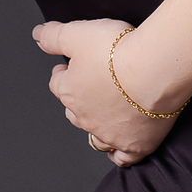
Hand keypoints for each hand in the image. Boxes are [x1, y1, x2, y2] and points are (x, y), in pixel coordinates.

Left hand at [33, 18, 176, 167]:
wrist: (154, 70)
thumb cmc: (119, 51)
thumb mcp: (79, 33)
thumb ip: (54, 36)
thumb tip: (37, 36)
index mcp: (70, 91)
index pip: (57, 84)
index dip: (62, 74)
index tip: (68, 67)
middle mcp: (85, 117)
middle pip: (73, 112)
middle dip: (78, 100)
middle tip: (92, 85)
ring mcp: (110, 134)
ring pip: (94, 137)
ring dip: (95, 127)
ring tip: (103, 115)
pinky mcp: (135, 144)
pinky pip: (122, 157)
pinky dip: (118, 154)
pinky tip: (119, 148)